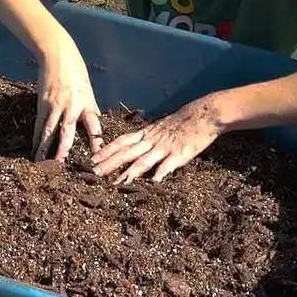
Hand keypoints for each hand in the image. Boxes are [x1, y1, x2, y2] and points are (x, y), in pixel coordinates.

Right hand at [32, 39, 103, 162]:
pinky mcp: (43, 103)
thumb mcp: (88, 90)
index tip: (98, 157)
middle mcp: (72, 107)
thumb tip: (96, 120)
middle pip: (68, 133)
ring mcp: (56, 106)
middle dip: (64, 151)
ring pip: (51, 132)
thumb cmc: (76, 72)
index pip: (94, 127)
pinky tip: (34, 148)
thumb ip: (90, 107)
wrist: (58, 55)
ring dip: (46, 149)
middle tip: (62, 166)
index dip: (96, 142)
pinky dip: (37, 138)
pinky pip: (40, 124)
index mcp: (87, 105)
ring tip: (43, 164)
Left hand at [91, 97, 223, 184]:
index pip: (122, 141)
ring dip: (129, 172)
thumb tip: (133, 149)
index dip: (107, 150)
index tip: (93, 158)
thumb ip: (147, 138)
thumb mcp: (159, 128)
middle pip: (127, 152)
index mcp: (147, 134)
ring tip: (117, 182)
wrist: (203, 114)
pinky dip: (161, 172)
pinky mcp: (180, 154)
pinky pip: (169, 164)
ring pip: (144, 160)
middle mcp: (152, 140)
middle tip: (95, 172)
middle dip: (110, 162)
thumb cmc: (181, 122)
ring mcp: (165, 147)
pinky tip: (154, 182)